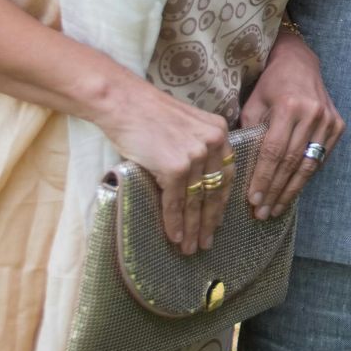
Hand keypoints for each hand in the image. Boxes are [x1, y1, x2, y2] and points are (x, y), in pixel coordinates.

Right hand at [97, 80, 235, 252]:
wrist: (124, 103)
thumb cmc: (148, 114)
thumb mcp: (186, 126)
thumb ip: (198, 148)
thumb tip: (198, 183)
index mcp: (219, 131)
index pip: (226, 174)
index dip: (221, 201)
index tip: (219, 220)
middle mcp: (212, 143)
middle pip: (215, 190)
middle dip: (210, 220)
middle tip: (207, 242)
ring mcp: (195, 155)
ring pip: (196, 200)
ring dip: (193, 228)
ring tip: (191, 247)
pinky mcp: (175, 166)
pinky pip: (176, 202)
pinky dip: (175, 222)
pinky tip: (176, 237)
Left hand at [239, 25, 344, 220]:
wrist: (300, 62)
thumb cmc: (271, 83)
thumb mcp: (254, 103)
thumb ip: (250, 133)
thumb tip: (240, 169)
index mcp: (289, 106)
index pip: (274, 151)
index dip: (264, 179)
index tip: (253, 201)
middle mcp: (312, 114)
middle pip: (291, 162)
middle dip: (275, 190)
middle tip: (263, 213)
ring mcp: (329, 120)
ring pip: (308, 164)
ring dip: (291, 190)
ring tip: (277, 209)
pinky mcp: (338, 125)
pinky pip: (321, 158)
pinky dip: (306, 176)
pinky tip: (293, 190)